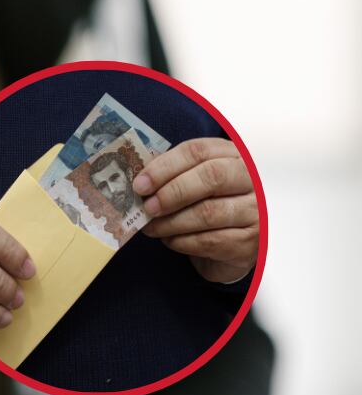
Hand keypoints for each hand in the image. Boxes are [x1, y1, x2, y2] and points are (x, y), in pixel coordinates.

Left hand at [135, 138, 257, 282]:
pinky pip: (209, 241)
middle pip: (211, 177)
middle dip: (172, 193)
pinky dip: (181, 241)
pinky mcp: (250, 242)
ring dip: (171, 222)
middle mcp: (252, 179)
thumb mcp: (193, 182)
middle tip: (148, 207)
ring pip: (208, 212)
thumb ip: (172, 175)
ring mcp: (256, 211)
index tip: (140, 184)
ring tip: (151, 227)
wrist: (231, 244)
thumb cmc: (208, 205)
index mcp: (233, 156)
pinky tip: (168, 240)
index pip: (199, 151)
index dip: (165, 166)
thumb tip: (139, 179)